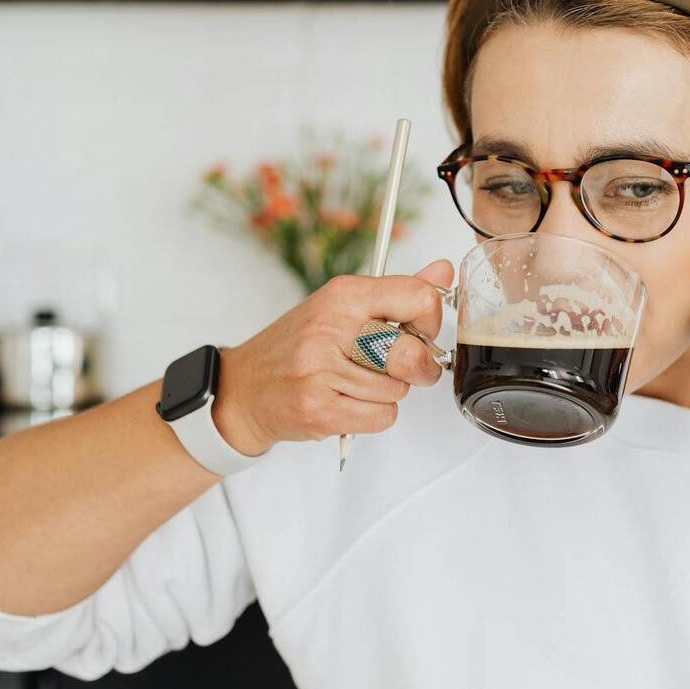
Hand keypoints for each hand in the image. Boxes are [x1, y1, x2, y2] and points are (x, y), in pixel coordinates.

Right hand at [211, 258, 454, 453]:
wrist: (244, 388)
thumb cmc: (298, 347)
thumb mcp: (343, 306)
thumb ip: (398, 292)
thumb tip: (445, 271)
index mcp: (343, 295)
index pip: (418, 298)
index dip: (430, 321)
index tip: (418, 331)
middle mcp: (331, 327)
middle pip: (411, 353)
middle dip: (418, 367)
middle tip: (403, 368)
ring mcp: (321, 370)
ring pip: (398, 390)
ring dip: (388, 393)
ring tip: (357, 383)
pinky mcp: (319, 409)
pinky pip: (382, 417)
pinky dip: (374, 415)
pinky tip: (349, 402)